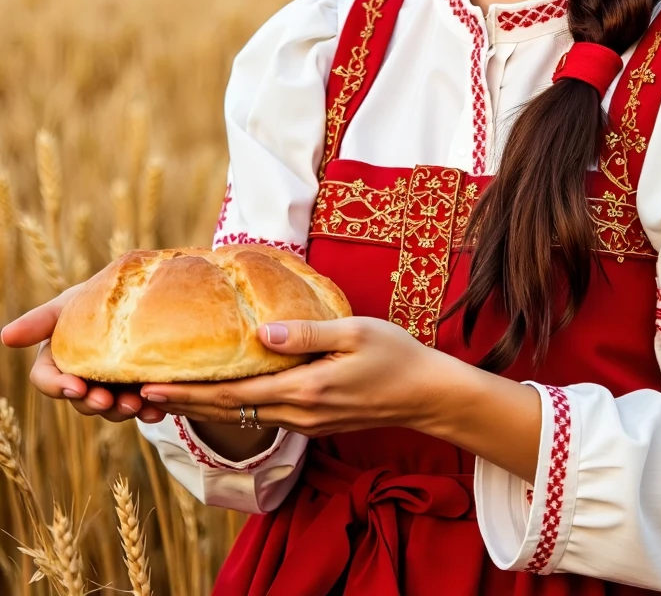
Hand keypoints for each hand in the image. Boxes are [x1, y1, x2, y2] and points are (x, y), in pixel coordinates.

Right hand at [1, 289, 164, 424]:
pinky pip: (140, 405)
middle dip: (94, 403)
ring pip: (109, 408)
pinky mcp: (135, 387)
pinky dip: (149, 409)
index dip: (58, 387)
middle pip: (80, 400)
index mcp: (58, 359)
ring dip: (121, 410)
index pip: (47, 380)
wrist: (138, 294)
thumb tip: (4, 337)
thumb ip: (39, 320)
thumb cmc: (94, 297)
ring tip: (138, 403)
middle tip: (111, 401)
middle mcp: (81, 378)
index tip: (76, 387)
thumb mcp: (68, 303)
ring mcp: (108, 385)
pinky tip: (159, 409)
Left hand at [140, 316, 445, 437]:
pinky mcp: (314, 420)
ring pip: (243, 415)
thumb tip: (258, 334)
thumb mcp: (352, 332)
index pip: (232, 394)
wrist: (426, 394)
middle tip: (141, 394)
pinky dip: (234, 406)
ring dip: (205, 406)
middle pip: (228, 411)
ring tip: (172, 394)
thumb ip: (304, 334)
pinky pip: (263, 414)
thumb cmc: (394, 355)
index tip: (150, 386)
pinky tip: (223, 394)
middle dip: (184, 402)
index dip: (189, 392)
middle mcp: (298, 412)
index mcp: (304, 389)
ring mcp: (306, 421)